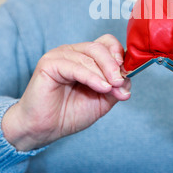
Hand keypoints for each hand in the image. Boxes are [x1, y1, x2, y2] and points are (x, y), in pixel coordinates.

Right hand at [1, 35, 130, 151]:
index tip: (127, 71)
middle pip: (99, 47)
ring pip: (89, 55)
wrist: (45, 130)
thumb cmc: (69, 113)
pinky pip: (75, 66)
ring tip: (111, 88)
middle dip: (113, 65)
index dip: (118, 53)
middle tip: (120, 82)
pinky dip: (91, 77)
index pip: (106, 42)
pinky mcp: (49, 64)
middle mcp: (72, 52)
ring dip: (104, 73)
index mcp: (85, 57)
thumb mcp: (102, 100)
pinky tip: (101, 87)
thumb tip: (128, 79)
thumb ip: (115, 87)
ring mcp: (59, 56)